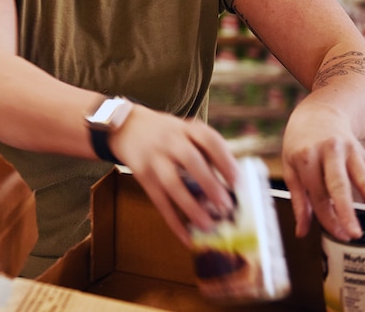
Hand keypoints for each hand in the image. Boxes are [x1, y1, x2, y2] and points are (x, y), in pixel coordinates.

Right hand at [112, 106, 239, 246]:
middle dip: (209, 184)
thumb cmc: (167, 134)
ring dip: (191, 207)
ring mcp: (154, 158)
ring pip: (172, 183)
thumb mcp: (186, 132)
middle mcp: (170, 141)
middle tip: (226, 206)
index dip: (225, 161)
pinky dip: (173, 221)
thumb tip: (232, 189)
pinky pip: (159, 201)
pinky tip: (186, 237)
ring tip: (208, 226)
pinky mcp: (142, 175)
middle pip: (190, 160)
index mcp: (187, 129)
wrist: (126, 126)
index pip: (209, 140)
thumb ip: (206, 153)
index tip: (238, 182)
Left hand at [281, 102, 364, 240]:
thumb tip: (302, 232)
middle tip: (355, 234)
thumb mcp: (291, 166)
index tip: (338, 234)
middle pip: (338, 184)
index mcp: (305, 156)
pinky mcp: (363, 153)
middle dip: (346, 211)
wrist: (321, 111)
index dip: (327, 216)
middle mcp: (328, 152)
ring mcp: (348, 151)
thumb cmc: (301, 142)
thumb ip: (298, 199)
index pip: (316, 193)